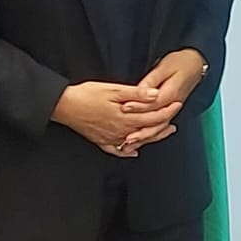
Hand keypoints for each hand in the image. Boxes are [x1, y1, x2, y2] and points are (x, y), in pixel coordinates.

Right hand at [52, 81, 180, 157]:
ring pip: (136, 141)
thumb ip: (136, 94)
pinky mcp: (100, 141)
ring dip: (151, 137)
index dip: (167, 111)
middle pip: (148, 131)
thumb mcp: (113, 89)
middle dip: (163, 125)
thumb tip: (156, 95)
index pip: (154, 117)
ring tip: (162, 133)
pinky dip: (127, 151)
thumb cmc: (86, 95)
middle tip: (174, 119)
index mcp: (126, 118)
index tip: (177, 104)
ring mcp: (111, 138)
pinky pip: (117, 150)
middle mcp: (121, 132)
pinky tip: (133, 151)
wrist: (63, 106)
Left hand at [115, 48, 205, 149]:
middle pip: (156, 123)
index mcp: (171, 94)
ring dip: (144, 138)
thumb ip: (152, 80)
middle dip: (141, 131)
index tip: (124, 107)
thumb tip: (142, 89)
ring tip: (130, 144)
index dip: (138, 106)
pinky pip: (160, 127)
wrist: (195, 65)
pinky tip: (139, 140)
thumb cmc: (180, 63)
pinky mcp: (169, 112)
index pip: (153, 104)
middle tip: (126, 137)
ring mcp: (172, 111)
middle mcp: (173, 106)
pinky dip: (149, 136)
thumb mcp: (165, 67)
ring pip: (158, 129)